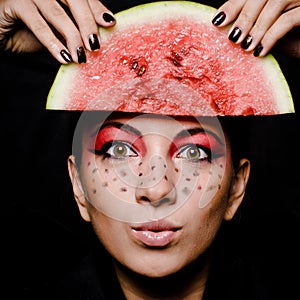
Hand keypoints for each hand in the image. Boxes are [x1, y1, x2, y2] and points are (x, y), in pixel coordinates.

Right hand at [0, 0, 115, 63]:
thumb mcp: (56, 31)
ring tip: (81, 57)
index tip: (110, 23)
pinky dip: (52, 42)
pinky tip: (64, 57)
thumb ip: (72, 30)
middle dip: (87, 22)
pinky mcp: (13, 1)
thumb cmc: (27, 30)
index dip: (96, 7)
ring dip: (72, 36)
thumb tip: (96, 41)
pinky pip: (38, 24)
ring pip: (57, 11)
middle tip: (95, 45)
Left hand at [212, 0, 299, 57]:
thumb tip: (222, 25)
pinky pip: (288, 19)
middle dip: (244, 16)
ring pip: (276, 2)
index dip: (234, 4)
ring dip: (257, 26)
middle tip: (233, 37)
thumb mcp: (266, 29)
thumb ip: (250, 23)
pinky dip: (271, 36)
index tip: (218, 21)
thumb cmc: (290, 39)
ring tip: (246, 47)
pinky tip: (260, 52)